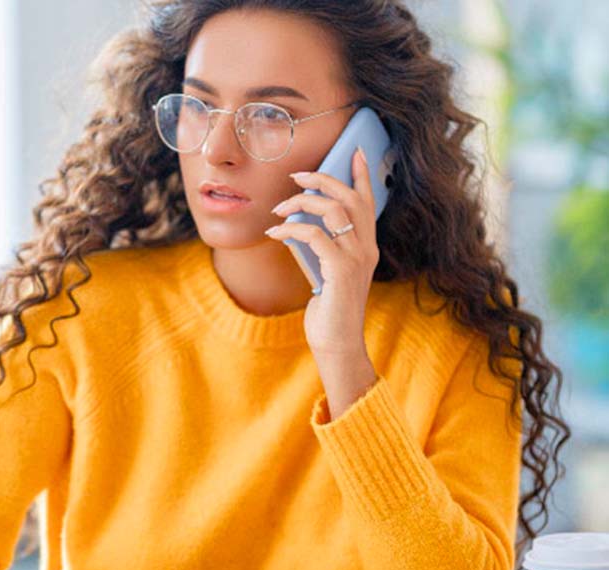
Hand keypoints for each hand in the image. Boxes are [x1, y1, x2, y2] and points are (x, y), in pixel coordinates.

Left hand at [264, 146, 378, 359]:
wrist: (337, 343)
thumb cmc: (329, 311)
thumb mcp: (328, 274)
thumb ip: (325, 250)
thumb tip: (302, 227)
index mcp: (366, 247)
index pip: (369, 202)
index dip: (363, 175)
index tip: (357, 151)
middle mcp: (366, 249)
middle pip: (351, 198)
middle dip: (324, 178)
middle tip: (297, 175)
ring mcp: (356, 259)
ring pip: (333, 210)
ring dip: (301, 202)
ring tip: (278, 208)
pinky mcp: (340, 271)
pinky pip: (315, 236)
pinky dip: (292, 228)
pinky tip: (275, 232)